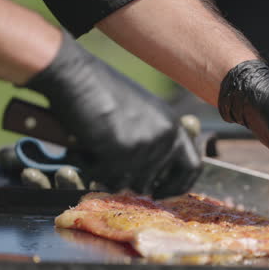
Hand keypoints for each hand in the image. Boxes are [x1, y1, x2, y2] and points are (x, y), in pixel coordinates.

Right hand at [24, 31, 200, 196]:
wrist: (76, 75)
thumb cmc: (101, 91)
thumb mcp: (142, 113)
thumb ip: (154, 139)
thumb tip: (156, 178)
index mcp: (173, 125)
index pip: (192, 167)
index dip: (178, 186)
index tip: (161, 194)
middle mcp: (165, 137)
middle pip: (152, 182)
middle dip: (129, 180)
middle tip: (109, 164)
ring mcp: (145, 146)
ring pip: (127, 183)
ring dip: (107, 172)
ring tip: (95, 145)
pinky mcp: (121, 153)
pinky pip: (105, 177)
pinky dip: (91, 166)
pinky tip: (85, 143)